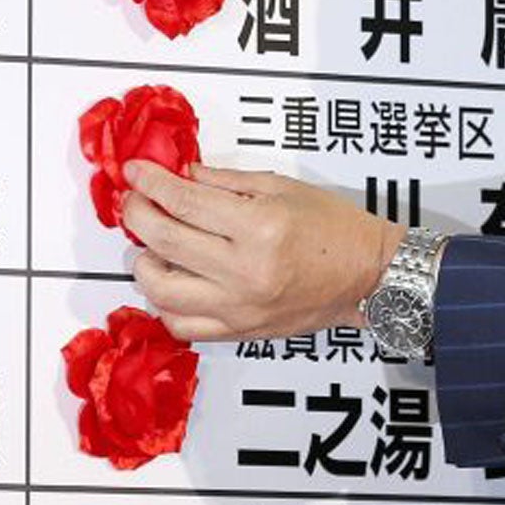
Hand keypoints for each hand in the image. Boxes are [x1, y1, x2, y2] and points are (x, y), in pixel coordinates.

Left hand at [123, 160, 403, 342]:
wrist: (369, 274)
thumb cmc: (335, 227)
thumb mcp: (283, 187)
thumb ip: (226, 181)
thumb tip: (183, 174)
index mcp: (259, 227)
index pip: (184, 202)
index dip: (152, 183)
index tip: (135, 173)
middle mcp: (245, 270)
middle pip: (164, 241)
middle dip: (137, 214)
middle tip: (135, 200)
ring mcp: (240, 307)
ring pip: (162, 291)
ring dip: (144, 263)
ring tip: (150, 246)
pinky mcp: (241, 331)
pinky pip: (183, 327)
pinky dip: (165, 304)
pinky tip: (170, 282)